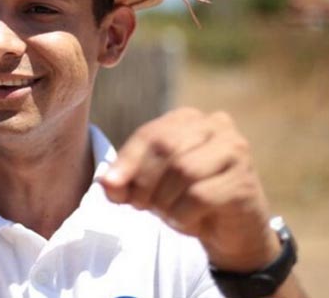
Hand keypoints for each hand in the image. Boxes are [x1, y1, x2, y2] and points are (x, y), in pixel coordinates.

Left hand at [100, 107, 279, 271]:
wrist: (232, 231)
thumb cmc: (185, 200)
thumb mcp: (147, 188)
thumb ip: (123, 181)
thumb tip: (106, 182)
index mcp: (188, 118)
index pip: (149, 134)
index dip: (126, 162)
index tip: (112, 187)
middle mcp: (215, 125)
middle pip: (166, 147)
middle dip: (144, 181)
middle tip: (140, 205)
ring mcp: (234, 150)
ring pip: (184, 170)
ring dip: (164, 200)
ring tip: (166, 213)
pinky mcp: (243, 180)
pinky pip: (200, 196)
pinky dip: (183, 214)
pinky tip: (187, 220)